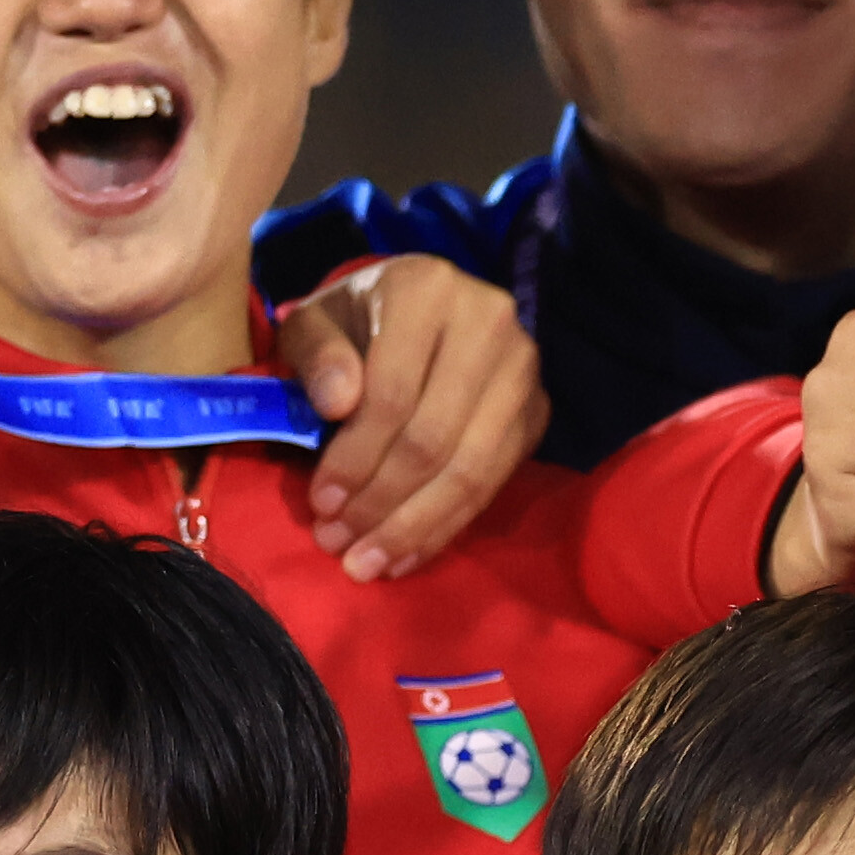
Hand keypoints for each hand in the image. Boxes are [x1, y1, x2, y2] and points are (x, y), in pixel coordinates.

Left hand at [274, 256, 544, 581]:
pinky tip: (408, 554)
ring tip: (370, 562)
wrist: (419, 309)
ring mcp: (524, 373)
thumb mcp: (316, 321)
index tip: (320, 504)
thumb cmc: (356, 319)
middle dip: (383, 503)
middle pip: (435, 439)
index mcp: (428, 291)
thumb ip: (316, 355)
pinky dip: (448, 525)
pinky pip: (494, 482)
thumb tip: (339, 405)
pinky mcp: (538, 413)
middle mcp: (491, 326)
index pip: (393, 395)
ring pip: (472, 469)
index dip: (355, 458)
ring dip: (416, 526)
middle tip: (340, 545)